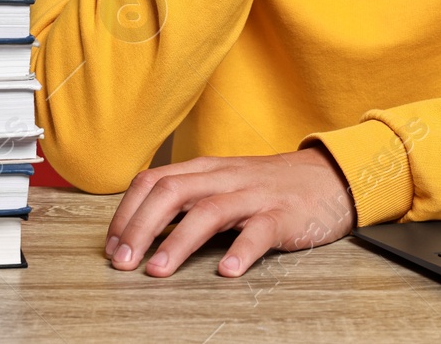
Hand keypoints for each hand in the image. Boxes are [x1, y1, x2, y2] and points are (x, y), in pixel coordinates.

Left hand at [102, 145, 355, 277]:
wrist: (329, 177)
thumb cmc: (269, 186)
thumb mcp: (223, 182)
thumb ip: (187, 196)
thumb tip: (140, 226)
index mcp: (206, 169)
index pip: (154, 180)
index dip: (126, 212)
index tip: (111, 245)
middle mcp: (225, 178)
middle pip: (172, 192)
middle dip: (141, 227)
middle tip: (124, 262)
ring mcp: (254, 195)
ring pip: (209, 211)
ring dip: (178, 241)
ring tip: (158, 270)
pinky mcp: (283, 216)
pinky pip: (259, 231)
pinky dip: (241, 251)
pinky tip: (227, 271)